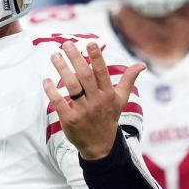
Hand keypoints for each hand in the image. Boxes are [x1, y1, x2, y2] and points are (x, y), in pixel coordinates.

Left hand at [43, 41, 144, 158]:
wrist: (100, 145)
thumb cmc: (109, 117)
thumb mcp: (121, 99)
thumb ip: (128, 80)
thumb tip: (142, 65)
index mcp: (108, 94)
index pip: (102, 73)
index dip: (97, 58)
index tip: (90, 43)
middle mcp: (96, 101)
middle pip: (85, 76)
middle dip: (76, 59)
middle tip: (66, 44)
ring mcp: (82, 110)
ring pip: (72, 86)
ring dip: (62, 70)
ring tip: (55, 56)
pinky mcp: (70, 119)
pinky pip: (59, 102)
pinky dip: (52, 91)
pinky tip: (46, 80)